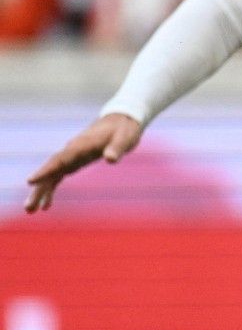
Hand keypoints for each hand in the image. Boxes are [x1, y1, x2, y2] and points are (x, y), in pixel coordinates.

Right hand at [25, 113, 142, 212]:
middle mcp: (72, 151)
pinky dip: (51, 190)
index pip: (60, 159)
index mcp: (81, 145)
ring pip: (51, 175)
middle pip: (51, 170)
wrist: (121, 119)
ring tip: (30, 211)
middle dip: (39, 187)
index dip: (46, 170)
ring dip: (41, 192)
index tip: (30, 181)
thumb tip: (111, 159)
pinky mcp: (75, 161)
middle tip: (28, 207)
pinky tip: (46, 206)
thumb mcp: (125, 138)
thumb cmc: (124, 129)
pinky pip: (58, 177)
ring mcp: (71, 156)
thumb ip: (117, 148)